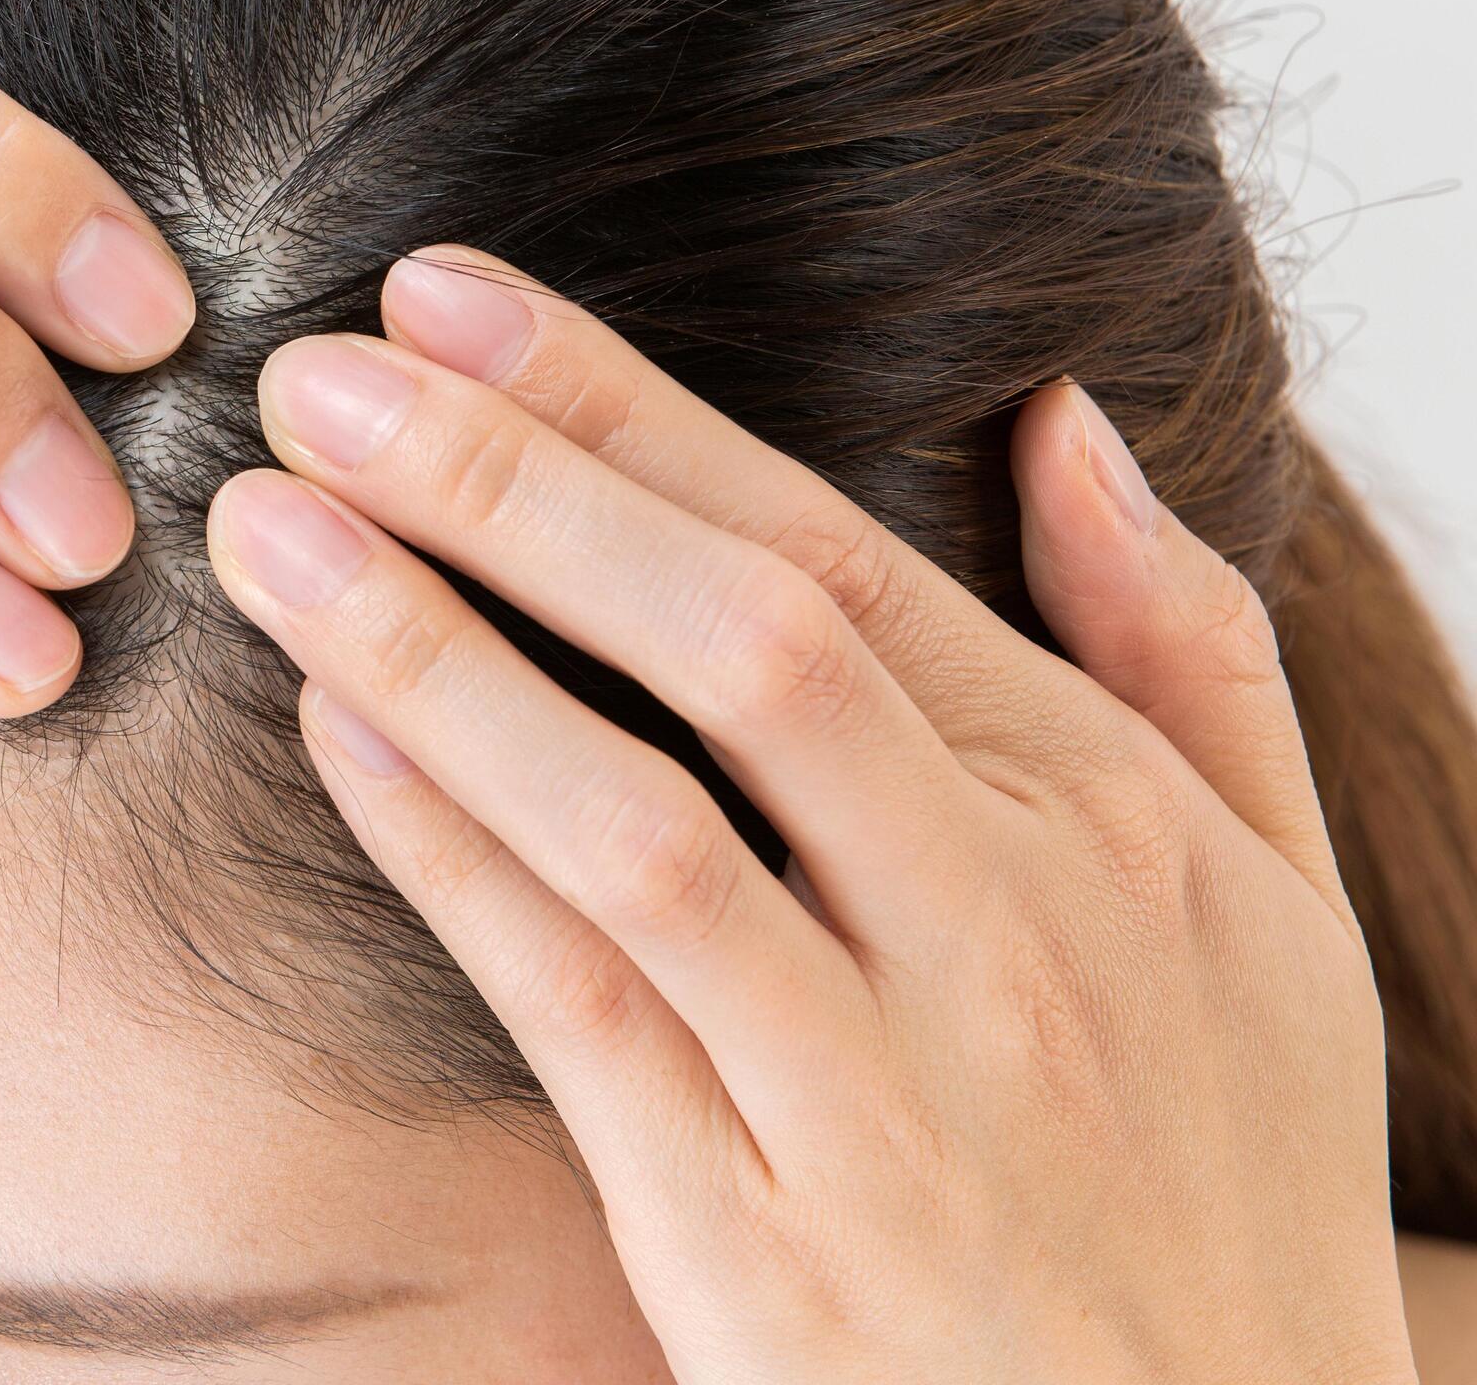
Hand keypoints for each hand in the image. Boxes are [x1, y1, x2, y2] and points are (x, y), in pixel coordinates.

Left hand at [206, 244, 1415, 1382]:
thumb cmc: (1230, 1184)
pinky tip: (330, 732)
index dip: (627, 413)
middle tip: (318, 371)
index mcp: (1111, 822)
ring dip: (434, 652)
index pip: (842, 555)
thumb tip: (1071, 422)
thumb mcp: (1278, 906)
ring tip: (268, 523)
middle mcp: (1004, 936)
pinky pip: (574, 1011)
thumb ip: (1181, 649)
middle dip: (513, 486)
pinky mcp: (755, 1243)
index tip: (455, 303)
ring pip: (632, 823)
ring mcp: (877, 1097)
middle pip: (737, 649)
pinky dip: (445, 857)